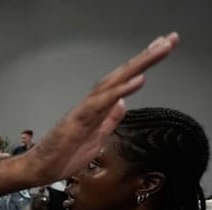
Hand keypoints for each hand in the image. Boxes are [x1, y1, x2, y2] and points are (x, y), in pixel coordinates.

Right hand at [24, 32, 178, 182]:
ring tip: (160, 49)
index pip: (123, 81)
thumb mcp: (97, 138)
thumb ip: (109, 119)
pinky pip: (102, 103)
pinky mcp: (79, 120)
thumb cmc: (64, 155)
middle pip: (123, 74)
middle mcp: (93, 103)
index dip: (143, 65)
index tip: (163, 49)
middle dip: (147, 57)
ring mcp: (85, 109)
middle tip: (170, 39)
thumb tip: (122, 103)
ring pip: (114, 82)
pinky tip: (139, 79)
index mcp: (98, 107)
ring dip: (138, 65)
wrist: (40, 168)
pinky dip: (120, 90)